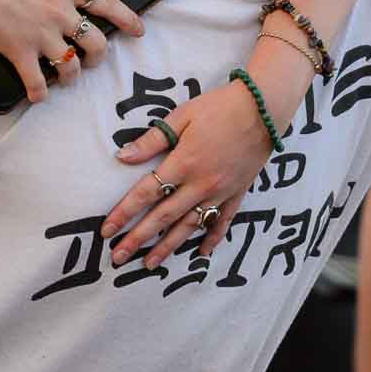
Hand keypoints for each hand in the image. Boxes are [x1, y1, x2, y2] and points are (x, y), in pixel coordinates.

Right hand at [0, 0, 141, 103]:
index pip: (107, 3)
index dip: (127, 18)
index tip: (139, 30)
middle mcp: (60, 13)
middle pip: (96, 41)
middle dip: (99, 54)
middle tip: (93, 58)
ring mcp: (43, 35)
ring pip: (72, 66)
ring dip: (72, 75)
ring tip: (67, 77)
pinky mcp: (21, 53)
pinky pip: (37, 82)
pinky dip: (38, 93)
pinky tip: (37, 96)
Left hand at [99, 83, 274, 267]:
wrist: (263, 108)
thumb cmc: (219, 107)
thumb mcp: (182, 116)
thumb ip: (152, 140)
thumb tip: (123, 156)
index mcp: (184, 163)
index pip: (146, 193)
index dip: (124, 213)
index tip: (107, 230)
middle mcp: (201, 184)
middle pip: (164, 217)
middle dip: (138, 239)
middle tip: (118, 258)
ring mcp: (220, 192)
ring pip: (190, 226)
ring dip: (168, 247)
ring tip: (149, 264)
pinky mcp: (237, 193)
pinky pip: (222, 221)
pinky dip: (212, 238)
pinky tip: (201, 253)